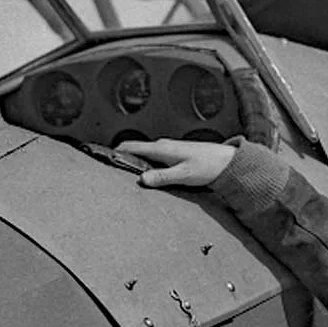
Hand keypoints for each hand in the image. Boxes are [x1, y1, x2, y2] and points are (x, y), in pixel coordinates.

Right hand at [115, 138, 237, 188]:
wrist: (226, 162)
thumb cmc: (208, 166)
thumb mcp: (184, 174)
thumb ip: (163, 177)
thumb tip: (142, 180)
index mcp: (161, 148)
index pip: (131, 146)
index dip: (114, 151)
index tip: (101, 157)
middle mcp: (162, 146)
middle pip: (135, 151)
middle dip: (121, 159)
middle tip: (108, 170)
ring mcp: (168, 150)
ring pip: (144, 155)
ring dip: (134, 163)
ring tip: (122, 175)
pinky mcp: (174, 156)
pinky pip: (153, 159)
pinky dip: (145, 165)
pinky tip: (145, 175)